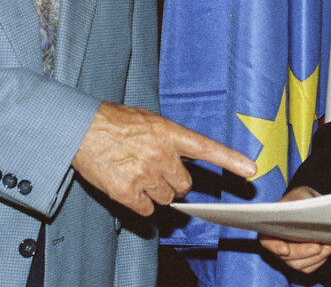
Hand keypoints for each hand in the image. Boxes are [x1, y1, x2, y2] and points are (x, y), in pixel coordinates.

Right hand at [71, 102, 255, 215]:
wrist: (79, 128)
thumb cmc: (113, 121)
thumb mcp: (148, 120)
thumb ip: (170, 138)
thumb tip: (184, 157)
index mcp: (168, 132)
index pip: (207, 148)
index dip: (230, 161)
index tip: (250, 170)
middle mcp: (160, 154)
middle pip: (184, 185)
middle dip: (173, 181)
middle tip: (153, 169)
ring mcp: (144, 174)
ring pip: (165, 198)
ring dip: (155, 192)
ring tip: (136, 173)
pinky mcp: (127, 192)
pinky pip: (146, 210)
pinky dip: (139, 203)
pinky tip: (127, 186)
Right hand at [259, 186, 330, 273]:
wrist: (312, 208)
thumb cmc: (302, 199)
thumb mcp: (301, 194)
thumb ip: (303, 202)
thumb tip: (309, 212)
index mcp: (270, 225)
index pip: (266, 240)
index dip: (274, 246)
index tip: (285, 250)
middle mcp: (276, 242)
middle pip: (285, 255)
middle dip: (302, 252)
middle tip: (318, 246)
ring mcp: (287, 254)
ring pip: (297, 264)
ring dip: (313, 258)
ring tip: (327, 247)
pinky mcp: (299, 260)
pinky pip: (306, 267)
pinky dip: (317, 261)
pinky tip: (326, 252)